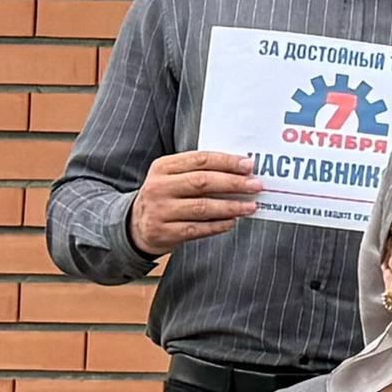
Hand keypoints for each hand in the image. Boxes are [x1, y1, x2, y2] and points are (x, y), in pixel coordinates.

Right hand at [130, 150, 263, 258]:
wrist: (135, 225)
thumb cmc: (165, 196)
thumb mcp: (172, 177)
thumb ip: (199, 171)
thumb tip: (240, 170)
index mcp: (163, 167)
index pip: (200, 159)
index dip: (226, 162)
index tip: (249, 165)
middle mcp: (159, 187)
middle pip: (202, 182)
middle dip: (233, 183)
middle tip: (256, 186)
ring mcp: (160, 210)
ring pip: (202, 207)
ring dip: (230, 207)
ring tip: (250, 206)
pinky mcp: (163, 232)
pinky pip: (197, 229)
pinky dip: (217, 226)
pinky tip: (232, 222)